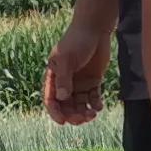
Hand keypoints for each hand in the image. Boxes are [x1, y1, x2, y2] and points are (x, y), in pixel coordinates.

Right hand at [44, 10, 112, 125]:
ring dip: (84, 112)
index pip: (51, 99)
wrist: (95, 29)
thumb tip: (62, 98)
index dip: (55, 112)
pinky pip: (93, 98)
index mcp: (54, 76)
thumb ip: (64, 79)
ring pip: (80, 104)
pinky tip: (98, 106)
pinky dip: (95, 104)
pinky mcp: (93, 81)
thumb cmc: (77, 41)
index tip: (63, 121)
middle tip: (82, 119)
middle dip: (73, 114)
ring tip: (92, 115)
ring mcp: (80, 82)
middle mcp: (66, 82)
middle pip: (66, 105)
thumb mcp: (67, 59)